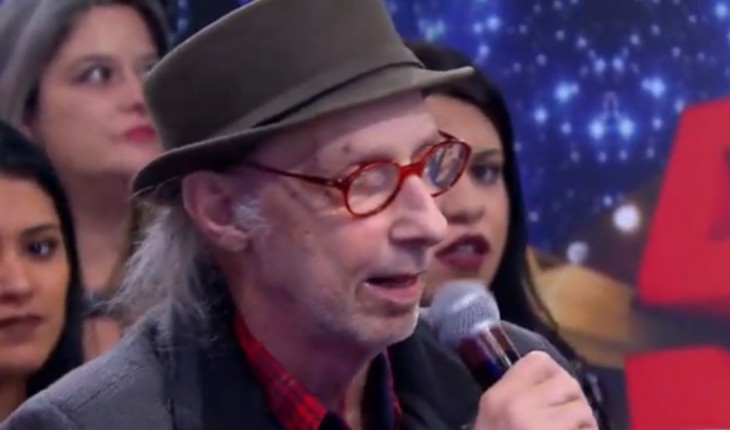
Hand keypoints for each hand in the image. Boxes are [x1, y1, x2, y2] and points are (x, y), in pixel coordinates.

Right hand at [472, 351, 597, 429]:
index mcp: (498, 396)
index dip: (553, 374)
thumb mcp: (489, 420)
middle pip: (567, 383)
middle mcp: (519, 405)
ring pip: (583, 410)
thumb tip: (546, 386)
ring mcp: (541, 427)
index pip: (538, 361)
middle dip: (574, 401)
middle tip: (570, 419)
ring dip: (584, 424)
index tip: (555, 394)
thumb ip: (513, 398)